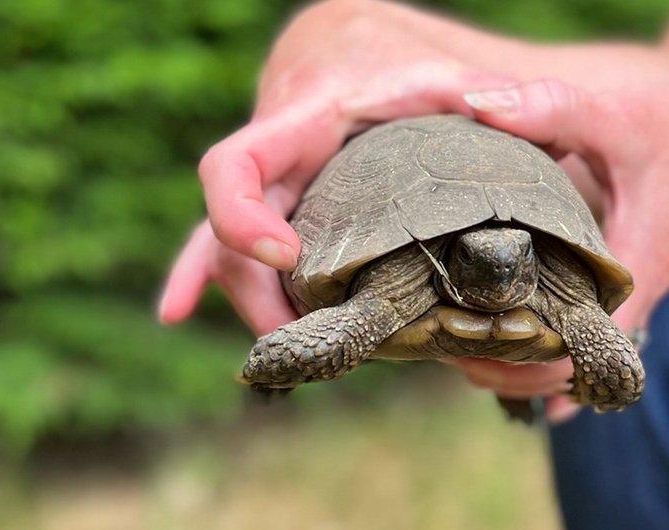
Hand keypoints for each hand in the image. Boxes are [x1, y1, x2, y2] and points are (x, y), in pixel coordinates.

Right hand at [158, 0, 519, 334]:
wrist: (367, 43)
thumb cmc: (413, 62)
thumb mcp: (448, 75)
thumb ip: (482, 91)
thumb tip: (493, 108)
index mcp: (305, 117)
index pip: (240, 164)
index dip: (242, 216)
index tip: (285, 257)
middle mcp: (275, 151)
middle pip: (228, 225)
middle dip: (253, 290)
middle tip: (295, 339)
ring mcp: (273, 176)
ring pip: (231, 239)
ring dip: (248, 295)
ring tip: (280, 347)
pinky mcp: (281, 195)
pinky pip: (239, 235)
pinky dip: (209, 270)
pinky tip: (175, 309)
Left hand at [457, 74, 668, 420]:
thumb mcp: (616, 114)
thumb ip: (552, 109)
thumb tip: (481, 107)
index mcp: (639, 263)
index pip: (591, 342)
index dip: (539, 363)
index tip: (486, 363)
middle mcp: (642, 290)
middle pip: (581, 362)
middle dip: (524, 372)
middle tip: (462, 363)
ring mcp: (639, 289)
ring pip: (586, 351)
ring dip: (536, 362)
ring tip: (473, 360)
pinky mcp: (632, 279)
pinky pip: (592, 326)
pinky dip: (556, 340)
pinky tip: (513, 345)